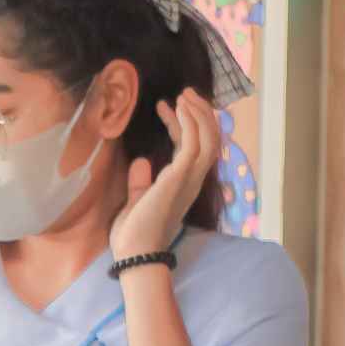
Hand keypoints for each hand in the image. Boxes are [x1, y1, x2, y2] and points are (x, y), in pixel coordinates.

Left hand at [111, 88, 217, 260]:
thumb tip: (141, 162)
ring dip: (197, 112)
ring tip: (184, 94)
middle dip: (200, 113)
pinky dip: (189, 122)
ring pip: (208, 137)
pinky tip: (178, 107)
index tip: (168, 106)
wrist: (134, 252)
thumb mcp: (137, 201)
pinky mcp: (180, 176)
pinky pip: (194, 142)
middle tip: (185, 93)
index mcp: (184, 183)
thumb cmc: (134, 233)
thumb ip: (141, 182)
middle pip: (210, 138)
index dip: (184, 124)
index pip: (192, 147)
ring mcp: (190, 177)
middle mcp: (193, 179)